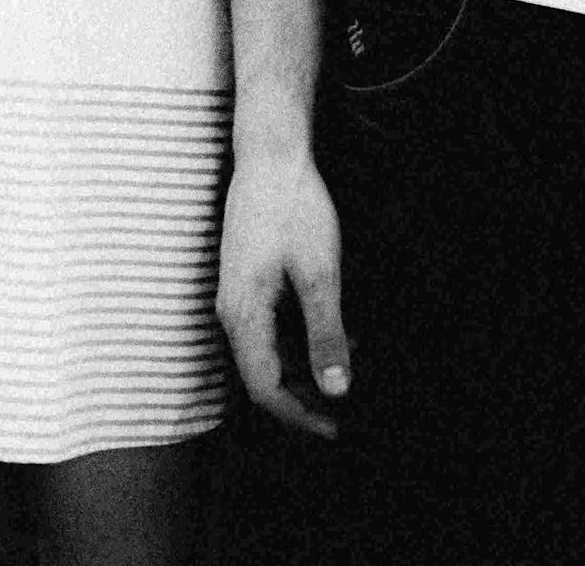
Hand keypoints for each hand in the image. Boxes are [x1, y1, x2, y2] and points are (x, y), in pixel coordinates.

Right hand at [215, 142, 351, 437]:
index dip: (299, 416)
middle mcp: (232, 311)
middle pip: (263, 376)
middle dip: (305, 398)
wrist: (270, 155)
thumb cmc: (293, 208)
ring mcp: (237, 296)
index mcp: (243, 315)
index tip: (335, 428)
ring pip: (268, 353)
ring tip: (352, 366)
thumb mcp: (320, 273)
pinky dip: (301, 339)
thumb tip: (337, 389)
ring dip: (306, 367)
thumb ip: (326, 334)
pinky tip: (338, 331)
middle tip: (347, 409)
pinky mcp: (248, 282)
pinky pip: (271, 328)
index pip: (264, 388)